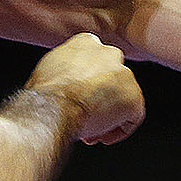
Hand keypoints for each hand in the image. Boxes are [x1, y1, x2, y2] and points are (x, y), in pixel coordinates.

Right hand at [28, 33, 144, 144]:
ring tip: (91, 131)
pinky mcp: (135, 97)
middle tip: (86, 117)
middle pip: (108, 82)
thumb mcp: (47, 71)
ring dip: (107, 117)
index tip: (78, 98)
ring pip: (120, 100)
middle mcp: (109, 54)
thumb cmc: (45, 93)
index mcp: (86, 43)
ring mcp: (125, 75)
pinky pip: (132, 118)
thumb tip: (62, 84)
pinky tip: (103, 137)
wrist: (55, 106)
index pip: (92, 64)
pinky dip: (119, 130)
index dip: (85, 86)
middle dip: (98, 101)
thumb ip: (63, 72)